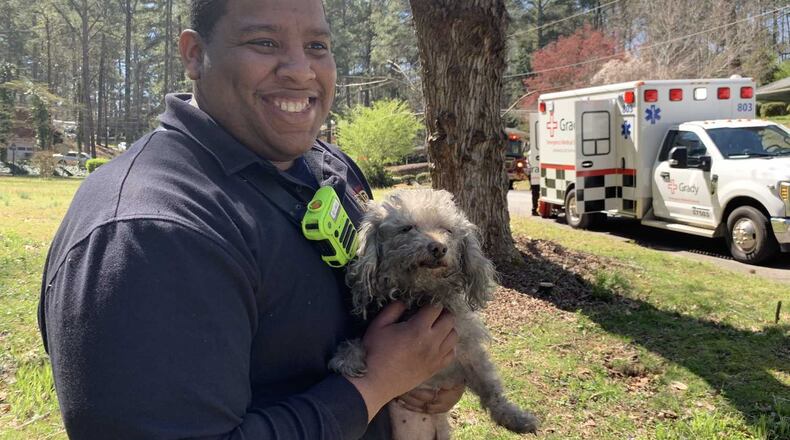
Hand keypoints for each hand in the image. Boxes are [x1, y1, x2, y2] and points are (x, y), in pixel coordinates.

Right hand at [345, 302, 457, 420]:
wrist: (375, 381)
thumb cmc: (374, 352)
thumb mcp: (378, 325)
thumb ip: (393, 309)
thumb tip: (405, 302)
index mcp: (417, 328)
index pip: (436, 308)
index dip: (431, 303)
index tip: (424, 305)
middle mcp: (431, 341)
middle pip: (450, 320)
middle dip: (442, 313)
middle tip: (432, 315)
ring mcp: (436, 356)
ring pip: (454, 336)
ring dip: (447, 329)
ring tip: (436, 329)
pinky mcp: (436, 368)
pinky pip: (452, 353)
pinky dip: (448, 346)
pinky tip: (438, 345)